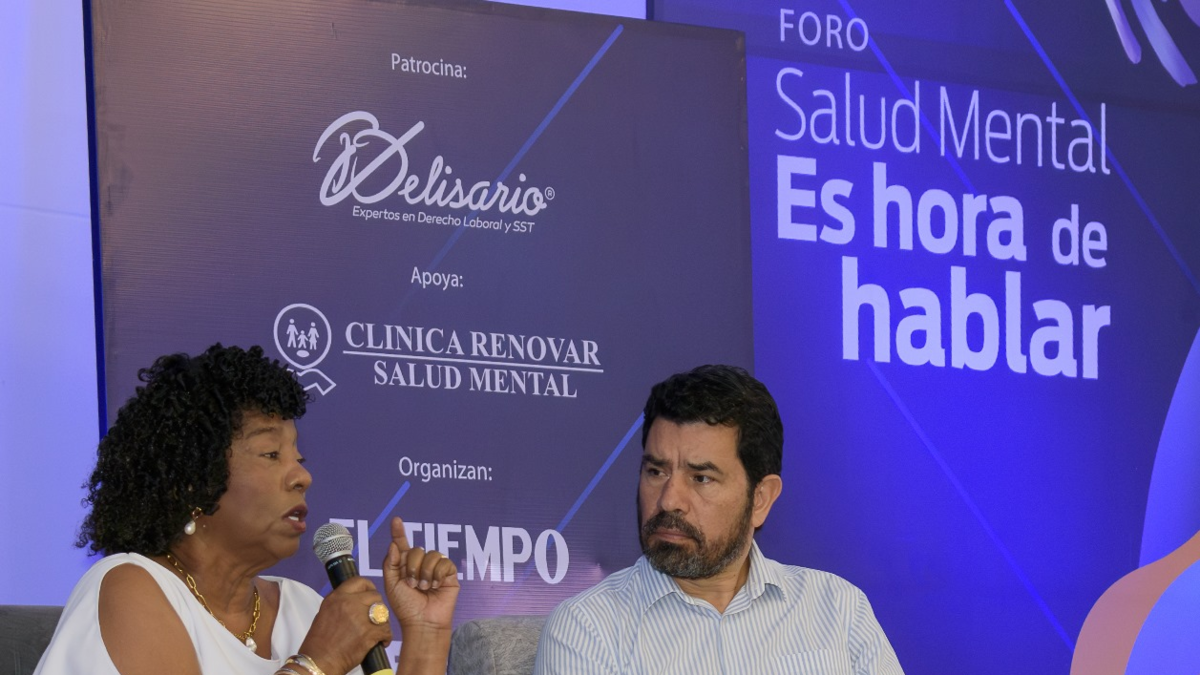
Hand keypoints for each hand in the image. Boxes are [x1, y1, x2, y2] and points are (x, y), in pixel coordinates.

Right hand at [298, 577, 392, 674]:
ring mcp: (360, 617)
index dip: (368, 587)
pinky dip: (385, 637)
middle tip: (375, 616)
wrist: (319, 661)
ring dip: (383, 621)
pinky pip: (386, 629)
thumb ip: (341, 603)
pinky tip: (381, 641)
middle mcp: (349, 603)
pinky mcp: (369, 632)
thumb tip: (356, 601)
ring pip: (383, 612)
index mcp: (336, 597)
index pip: (359, 581)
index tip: (371, 594)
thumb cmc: (319, 642)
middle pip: (375, 596)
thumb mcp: (325, 613)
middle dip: (377, 606)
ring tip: (378, 630)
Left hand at [383, 516, 459, 633]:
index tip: (396, 520)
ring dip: (425, 573)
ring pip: (432, 555)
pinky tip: (435, 586)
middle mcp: (421, 564)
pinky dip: (437, 575)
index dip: (399, 532)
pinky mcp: (449, 574)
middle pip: (417, 549)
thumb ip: (390, 564)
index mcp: (405, 565)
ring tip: (424, 588)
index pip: (402, 544)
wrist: (422, 622)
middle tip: (412, 584)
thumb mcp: (391, 585)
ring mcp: (436, 568)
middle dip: (413, 566)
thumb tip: (394, 545)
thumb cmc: (406, 607)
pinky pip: (445, 563)